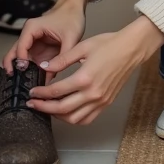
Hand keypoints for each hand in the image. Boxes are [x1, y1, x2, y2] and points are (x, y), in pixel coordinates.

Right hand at [2, 1, 85, 76]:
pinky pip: (32, 63)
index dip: (22, 62)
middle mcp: (28, 36)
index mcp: (32, 29)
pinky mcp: (39, 50)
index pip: (21, 48)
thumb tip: (50, 73)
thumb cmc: (71, 18)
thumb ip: (62, 56)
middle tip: (16, 84)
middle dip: (13, 68)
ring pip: (21, 60)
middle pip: (14, 54)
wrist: (74, 10)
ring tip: (25, 86)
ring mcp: (33, 44)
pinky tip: (36, 82)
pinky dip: (33, 72)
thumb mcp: (70, 38)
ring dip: (22, 72)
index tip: (25, 73)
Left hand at [26, 17, 163, 125]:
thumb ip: (62, 60)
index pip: (56, 91)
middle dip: (44, 108)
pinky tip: (66, 112)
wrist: (131, 48)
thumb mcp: (82, 47)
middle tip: (33, 104)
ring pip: (74, 118)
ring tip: (48, 107)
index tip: (32, 93)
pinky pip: (87, 118)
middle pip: (62, 109)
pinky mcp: (106, 103)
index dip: (41, 94)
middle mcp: (92, 93)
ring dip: (58, 116)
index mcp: (85, 78)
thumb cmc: (109, 44)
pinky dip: (74, 119)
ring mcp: (100, 100)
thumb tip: (45, 68)